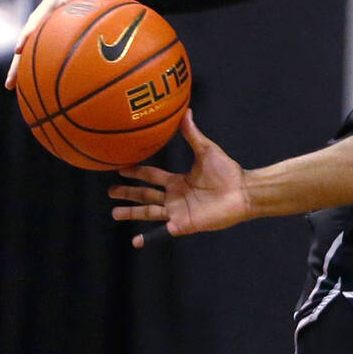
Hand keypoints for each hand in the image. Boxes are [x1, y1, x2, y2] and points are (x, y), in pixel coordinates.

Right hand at [4, 0, 101, 88]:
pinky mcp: (41, 42)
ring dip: (18, 71)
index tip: (18, 49)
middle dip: (16, 64)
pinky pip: (35, 57)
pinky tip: (29, 86)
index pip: (32, 26)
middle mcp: (35, 26)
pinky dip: (32, 70)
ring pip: (25, 56)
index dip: (25, 37)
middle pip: (23, 47)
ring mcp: (36, 35)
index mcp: (42, 14)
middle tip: (9, 81)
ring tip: (10, 87)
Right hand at [109, 110, 251, 247]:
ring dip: (132, 213)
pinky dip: (149, 237)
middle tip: (109, 191)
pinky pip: (162, 232)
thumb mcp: (206, 150)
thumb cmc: (228, 172)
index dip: (137, 172)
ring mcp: (178, 211)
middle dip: (128, 193)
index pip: (152, 176)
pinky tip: (135, 242)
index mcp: (178, 181)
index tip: (120, 168)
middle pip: (145, 195)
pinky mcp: (183, 224)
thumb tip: (186, 111)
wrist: (243, 191)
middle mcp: (175, 197)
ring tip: (114, 213)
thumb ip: (193, 134)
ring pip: (149, 212)